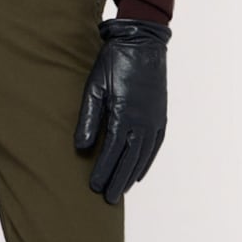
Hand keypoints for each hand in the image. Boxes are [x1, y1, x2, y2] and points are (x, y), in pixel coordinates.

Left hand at [74, 18, 171, 203]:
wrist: (142, 41)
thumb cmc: (113, 61)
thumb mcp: (94, 87)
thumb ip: (88, 119)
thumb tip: (81, 148)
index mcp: (125, 114)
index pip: (112, 151)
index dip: (103, 170)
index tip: (93, 187)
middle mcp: (143, 121)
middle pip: (130, 159)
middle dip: (117, 180)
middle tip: (108, 199)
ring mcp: (155, 119)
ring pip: (143, 155)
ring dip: (132, 175)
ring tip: (121, 190)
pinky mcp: (161, 114)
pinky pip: (155, 145)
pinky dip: (147, 161)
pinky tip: (139, 172)